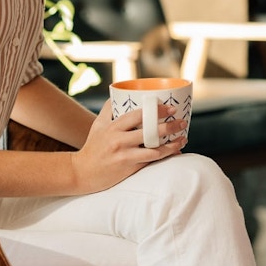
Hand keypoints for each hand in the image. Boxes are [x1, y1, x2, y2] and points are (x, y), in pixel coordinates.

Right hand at [71, 100, 186, 192]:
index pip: (138, 115)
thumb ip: (109, 109)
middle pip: (149, 131)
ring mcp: (125, 155)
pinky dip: (164, 156)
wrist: (82, 172)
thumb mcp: (98, 124)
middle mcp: (120, 140)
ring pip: (153, 149)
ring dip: (171, 143)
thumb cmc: (92, 146)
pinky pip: (150, 162)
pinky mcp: (128, 168)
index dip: (156, 110)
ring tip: (183, 138)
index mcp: (114, 127)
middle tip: (182, 121)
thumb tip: (118, 93)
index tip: (170, 107)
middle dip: (169, 126)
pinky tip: (174, 152)